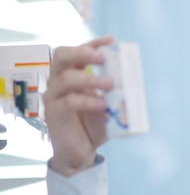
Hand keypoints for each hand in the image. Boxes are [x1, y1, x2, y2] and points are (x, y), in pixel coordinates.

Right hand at [43, 35, 115, 176]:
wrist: (80, 154)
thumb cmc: (92, 127)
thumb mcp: (107, 106)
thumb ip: (114, 93)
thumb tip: (131, 80)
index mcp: (71, 76)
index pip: (77, 51)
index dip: (94, 43)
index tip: (112, 40)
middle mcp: (58, 83)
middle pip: (62, 56)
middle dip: (83, 52)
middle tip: (102, 58)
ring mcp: (53, 97)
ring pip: (65, 78)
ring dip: (90, 78)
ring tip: (110, 84)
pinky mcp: (53, 113)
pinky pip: (69, 101)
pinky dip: (87, 101)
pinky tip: (101, 105)